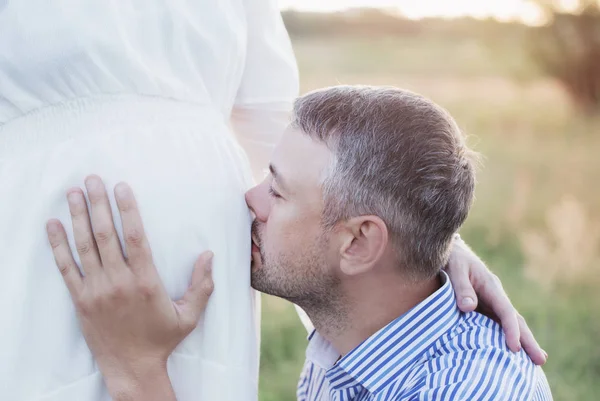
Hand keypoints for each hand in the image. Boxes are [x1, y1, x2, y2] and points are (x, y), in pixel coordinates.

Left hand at [46, 175, 213, 398]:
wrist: (131, 368)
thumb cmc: (161, 339)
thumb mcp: (190, 315)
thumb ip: (202, 285)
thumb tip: (209, 255)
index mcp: (145, 282)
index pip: (135, 237)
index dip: (127, 210)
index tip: (121, 187)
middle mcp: (118, 282)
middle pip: (106, 235)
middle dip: (98, 204)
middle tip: (92, 179)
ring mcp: (96, 290)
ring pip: (84, 247)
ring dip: (77, 217)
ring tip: (72, 193)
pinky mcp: (80, 300)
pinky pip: (66, 268)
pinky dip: (58, 245)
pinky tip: (53, 225)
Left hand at [446, 236, 547, 365]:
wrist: (451, 251)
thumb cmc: (452, 259)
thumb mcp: (455, 269)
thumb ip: (461, 287)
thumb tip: (468, 307)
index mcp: (491, 286)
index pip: (505, 311)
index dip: (511, 330)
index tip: (513, 348)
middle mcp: (495, 295)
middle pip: (515, 320)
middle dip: (527, 340)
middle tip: (540, 360)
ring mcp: (492, 302)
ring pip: (510, 323)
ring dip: (523, 341)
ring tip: (536, 361)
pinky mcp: (485, 306)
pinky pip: (498, 324)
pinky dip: (508, 336)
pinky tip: (513, 351)